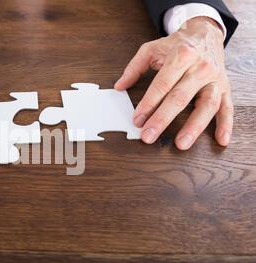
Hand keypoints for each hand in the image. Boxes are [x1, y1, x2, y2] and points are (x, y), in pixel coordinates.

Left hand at [115, 16, 232, 149]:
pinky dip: (226, 125)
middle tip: (148, 136)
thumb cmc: (177, 45)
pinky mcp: (225, 88)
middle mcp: (200, 68)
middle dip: (162, 119)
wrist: (205, 33)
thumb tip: (120, 86)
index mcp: (181, 56)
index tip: (137, 120)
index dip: (148, 104)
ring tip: (181, 143)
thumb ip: (134, 68)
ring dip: (194, 127)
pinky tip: (221, 139)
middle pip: (180, 97)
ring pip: (207, 105)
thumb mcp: (151, 49)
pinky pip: (228, 108)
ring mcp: (214, 79)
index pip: (162, 84)